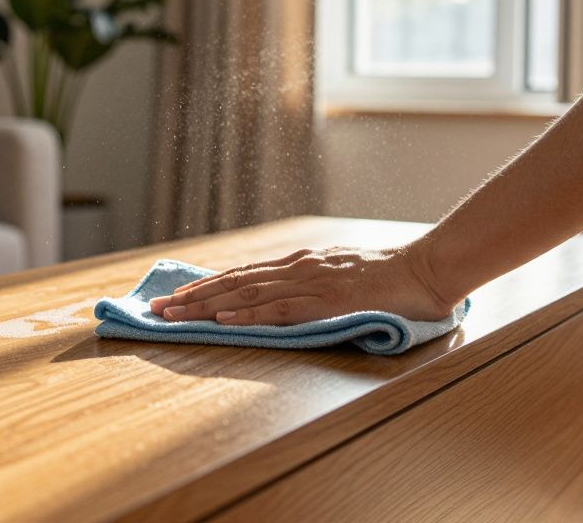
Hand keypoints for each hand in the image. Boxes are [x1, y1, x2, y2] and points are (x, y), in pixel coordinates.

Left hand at [147, 245, 459, 325]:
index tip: (175, 297)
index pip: (242, 275)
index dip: (206, 286)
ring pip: (247, 294)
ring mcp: (311, 282)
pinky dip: (249, 313)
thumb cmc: (390, 279)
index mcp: (300, 264)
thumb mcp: (343, 276)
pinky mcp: (327, 300)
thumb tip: (286, 298)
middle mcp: (298, 268)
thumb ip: (314, 286)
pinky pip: (281, 308)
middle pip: (234, 282)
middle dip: (192, 297)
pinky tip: (224, 318)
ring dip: (207, 305)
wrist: (427, 270)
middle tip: (156, 309)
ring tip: (175, 315)